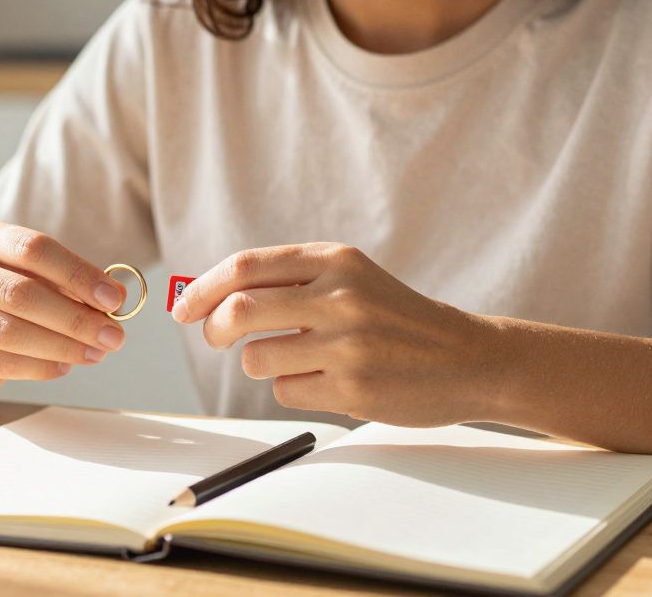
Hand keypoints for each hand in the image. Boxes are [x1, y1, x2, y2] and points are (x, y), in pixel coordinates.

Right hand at [0, 222, 128, 392]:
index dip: (78, 274)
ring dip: (62, 346)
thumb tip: (116, 298)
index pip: (34, 249)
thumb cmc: (6, 296)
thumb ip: (73, 284)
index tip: (113, 299)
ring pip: (10, 331)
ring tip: (95, 353)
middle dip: (75, 318)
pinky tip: (64, 366)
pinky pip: (1, 362)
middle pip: (22, 293)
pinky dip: (40, 367)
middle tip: (113, 335)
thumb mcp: (37, 277)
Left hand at [170, 243, 500, 424]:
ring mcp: (347, 345)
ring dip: (260, 363)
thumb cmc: (395, 317)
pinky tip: (327, 381)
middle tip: (216, 338)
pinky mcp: (353, 389)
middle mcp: (340, 297)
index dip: (202, 288)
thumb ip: (287, 280)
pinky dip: (292, 388)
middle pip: (239, 311)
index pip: (245, 267)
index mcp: (335, 260)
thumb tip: (207, 296)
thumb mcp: (350, 278)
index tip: (183, 308)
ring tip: (296, 360)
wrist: (468, 358)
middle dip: (213, 329)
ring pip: (257, 358)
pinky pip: (285, 391)